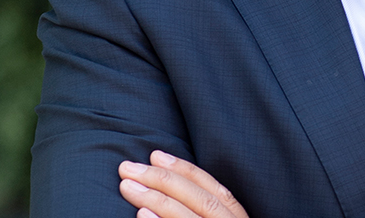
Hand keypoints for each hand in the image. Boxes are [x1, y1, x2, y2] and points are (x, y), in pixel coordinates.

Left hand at [119, 151, 248, 217]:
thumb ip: (200, 205)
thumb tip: (167, 179)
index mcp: (237, 217)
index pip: (213, 188)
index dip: (184, 169)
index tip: (155, 154)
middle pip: (200, 199)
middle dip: (163, 180)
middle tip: (128, 168)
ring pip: (190, 216)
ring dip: (157, 199)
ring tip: (128, 187)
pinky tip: (141, 214)